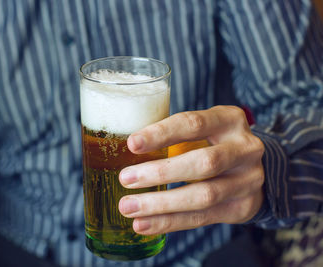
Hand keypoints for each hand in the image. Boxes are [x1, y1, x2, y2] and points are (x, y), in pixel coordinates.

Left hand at [118, 105, 264, 234]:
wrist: (251, 169)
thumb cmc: (212, 144)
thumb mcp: (201, 130)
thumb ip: (172, 137)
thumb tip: (122, 150)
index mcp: (229, 120)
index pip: (193, 124)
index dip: (161, 134)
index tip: (132, 144)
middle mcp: (245, 148)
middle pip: (204, 163)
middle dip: (161, 173)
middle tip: (125, 178)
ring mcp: (248, 180)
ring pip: (204, 196)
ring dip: (161, 204)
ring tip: (129, 207)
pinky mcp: (243, 207)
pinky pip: (202, 218)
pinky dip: (169, 222)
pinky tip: (144, 224)